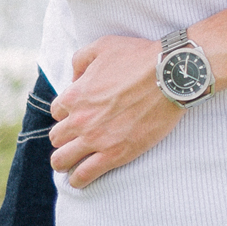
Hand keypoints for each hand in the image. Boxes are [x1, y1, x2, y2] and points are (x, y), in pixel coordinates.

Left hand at [49, 36, 182, 188]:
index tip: (81, 114)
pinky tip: (80, 178)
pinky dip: (78, 179)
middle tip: (79, 136)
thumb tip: (73, 77)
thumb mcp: (104, 46)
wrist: (170, 76)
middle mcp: (80, 119)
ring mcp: (95, 139)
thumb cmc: (140, 58)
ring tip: (73, 161)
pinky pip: (83, 176)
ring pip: (61, 161)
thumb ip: (81, 59)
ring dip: (64, 161)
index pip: (57, 111)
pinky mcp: (114, 155)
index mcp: (75, 95)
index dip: (68, 112)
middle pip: (56, 138)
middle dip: (65, 137)